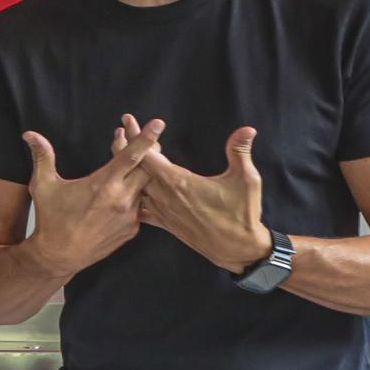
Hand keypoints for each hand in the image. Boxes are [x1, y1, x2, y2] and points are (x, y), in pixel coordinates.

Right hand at [19, 116, 161, 276]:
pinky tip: (123, 199)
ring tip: (132, 173)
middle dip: (148, 156)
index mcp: (103, 183)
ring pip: (146, 190)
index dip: (146, 138)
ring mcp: (130, 216)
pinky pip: (141, 208)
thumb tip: (30, 135)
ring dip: (142, 178)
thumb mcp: (43, 185)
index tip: (159, 123)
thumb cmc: (51, 220)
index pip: (131, 155)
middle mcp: (122, 198)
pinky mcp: (132, 229)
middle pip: (148, 170)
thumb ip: (42, 156)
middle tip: (145, 146)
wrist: (59, 255)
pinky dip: (135, 200)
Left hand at [128, 121, 272, 273]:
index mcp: (178, 182)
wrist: (236, 249)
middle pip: (134, 168)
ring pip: (134, 186)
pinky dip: (132, 193)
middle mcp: (164, 196)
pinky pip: (140, 206)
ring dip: (128, 168)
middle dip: (125, 146)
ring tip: (123, 151)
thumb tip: (247, 129)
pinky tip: (130, 187)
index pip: (147, 155)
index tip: (128, 120)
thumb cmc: (241, 214)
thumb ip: (240, 152)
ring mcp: (162, 211)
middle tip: (121, 129)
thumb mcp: (246, 180)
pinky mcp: (164, 222)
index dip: (136, 136)